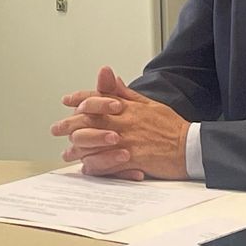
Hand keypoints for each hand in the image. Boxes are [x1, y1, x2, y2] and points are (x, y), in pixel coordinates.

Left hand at [51, 66, 191, 180]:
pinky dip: (94, 166)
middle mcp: (123, 122)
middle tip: (56, 129)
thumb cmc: (171, 126)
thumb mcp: (148, 103)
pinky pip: (106, 163)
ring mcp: (126, 141)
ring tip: (67, 153)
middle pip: (88, 120)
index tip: (67, 101)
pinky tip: (85, 167)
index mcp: (127, 107)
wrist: (189, 146)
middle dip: (68, 124)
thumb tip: (110, 77)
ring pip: (93, 142)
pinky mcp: (131, 159)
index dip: (79, 98)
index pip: (97, 98)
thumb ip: (125, 92)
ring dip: (77, 148)